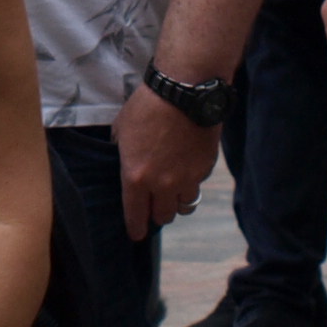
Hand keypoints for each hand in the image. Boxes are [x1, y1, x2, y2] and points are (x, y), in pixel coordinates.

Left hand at [116, 82, 221, 239]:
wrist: (183, 92)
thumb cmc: (146, 107)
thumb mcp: (121, 129)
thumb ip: (122, 152)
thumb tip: (126, 159)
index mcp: (136, 177)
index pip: (135, 216)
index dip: (135, 228)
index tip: (136, 234)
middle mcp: (162, 185)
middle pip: (163, 216)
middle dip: (157, 213)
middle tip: (155, 204)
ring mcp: (187, 179)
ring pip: (184, 206)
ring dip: (177, 201)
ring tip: (173, 189)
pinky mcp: (204, 170)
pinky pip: (197, 185)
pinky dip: (191, 181)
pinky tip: (186, 165)